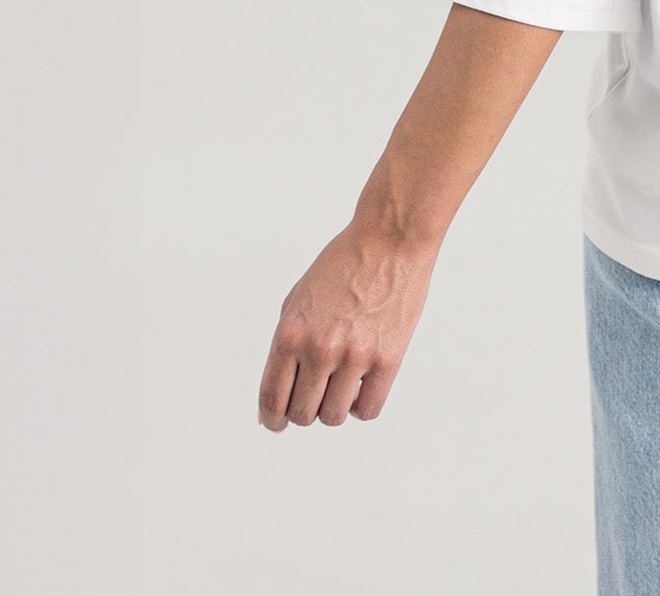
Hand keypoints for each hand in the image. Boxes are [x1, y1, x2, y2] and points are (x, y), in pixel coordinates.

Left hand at [257, 221, 436, 429]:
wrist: (391, 237)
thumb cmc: (344, 264)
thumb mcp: (297, 301)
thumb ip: (282, 350)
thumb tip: (269, 408)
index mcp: (291, 334)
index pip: (272, 400)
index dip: (273, 419)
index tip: (278, 422)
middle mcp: (319, 348)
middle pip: (301, 413)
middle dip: (305, 411)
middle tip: (316, 395)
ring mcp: (355, 354)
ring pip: (334, 416)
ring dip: (334, 408)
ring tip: (343, 385)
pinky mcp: (388, 357)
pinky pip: (369, 408)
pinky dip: (362, 406)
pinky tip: (363, 385)